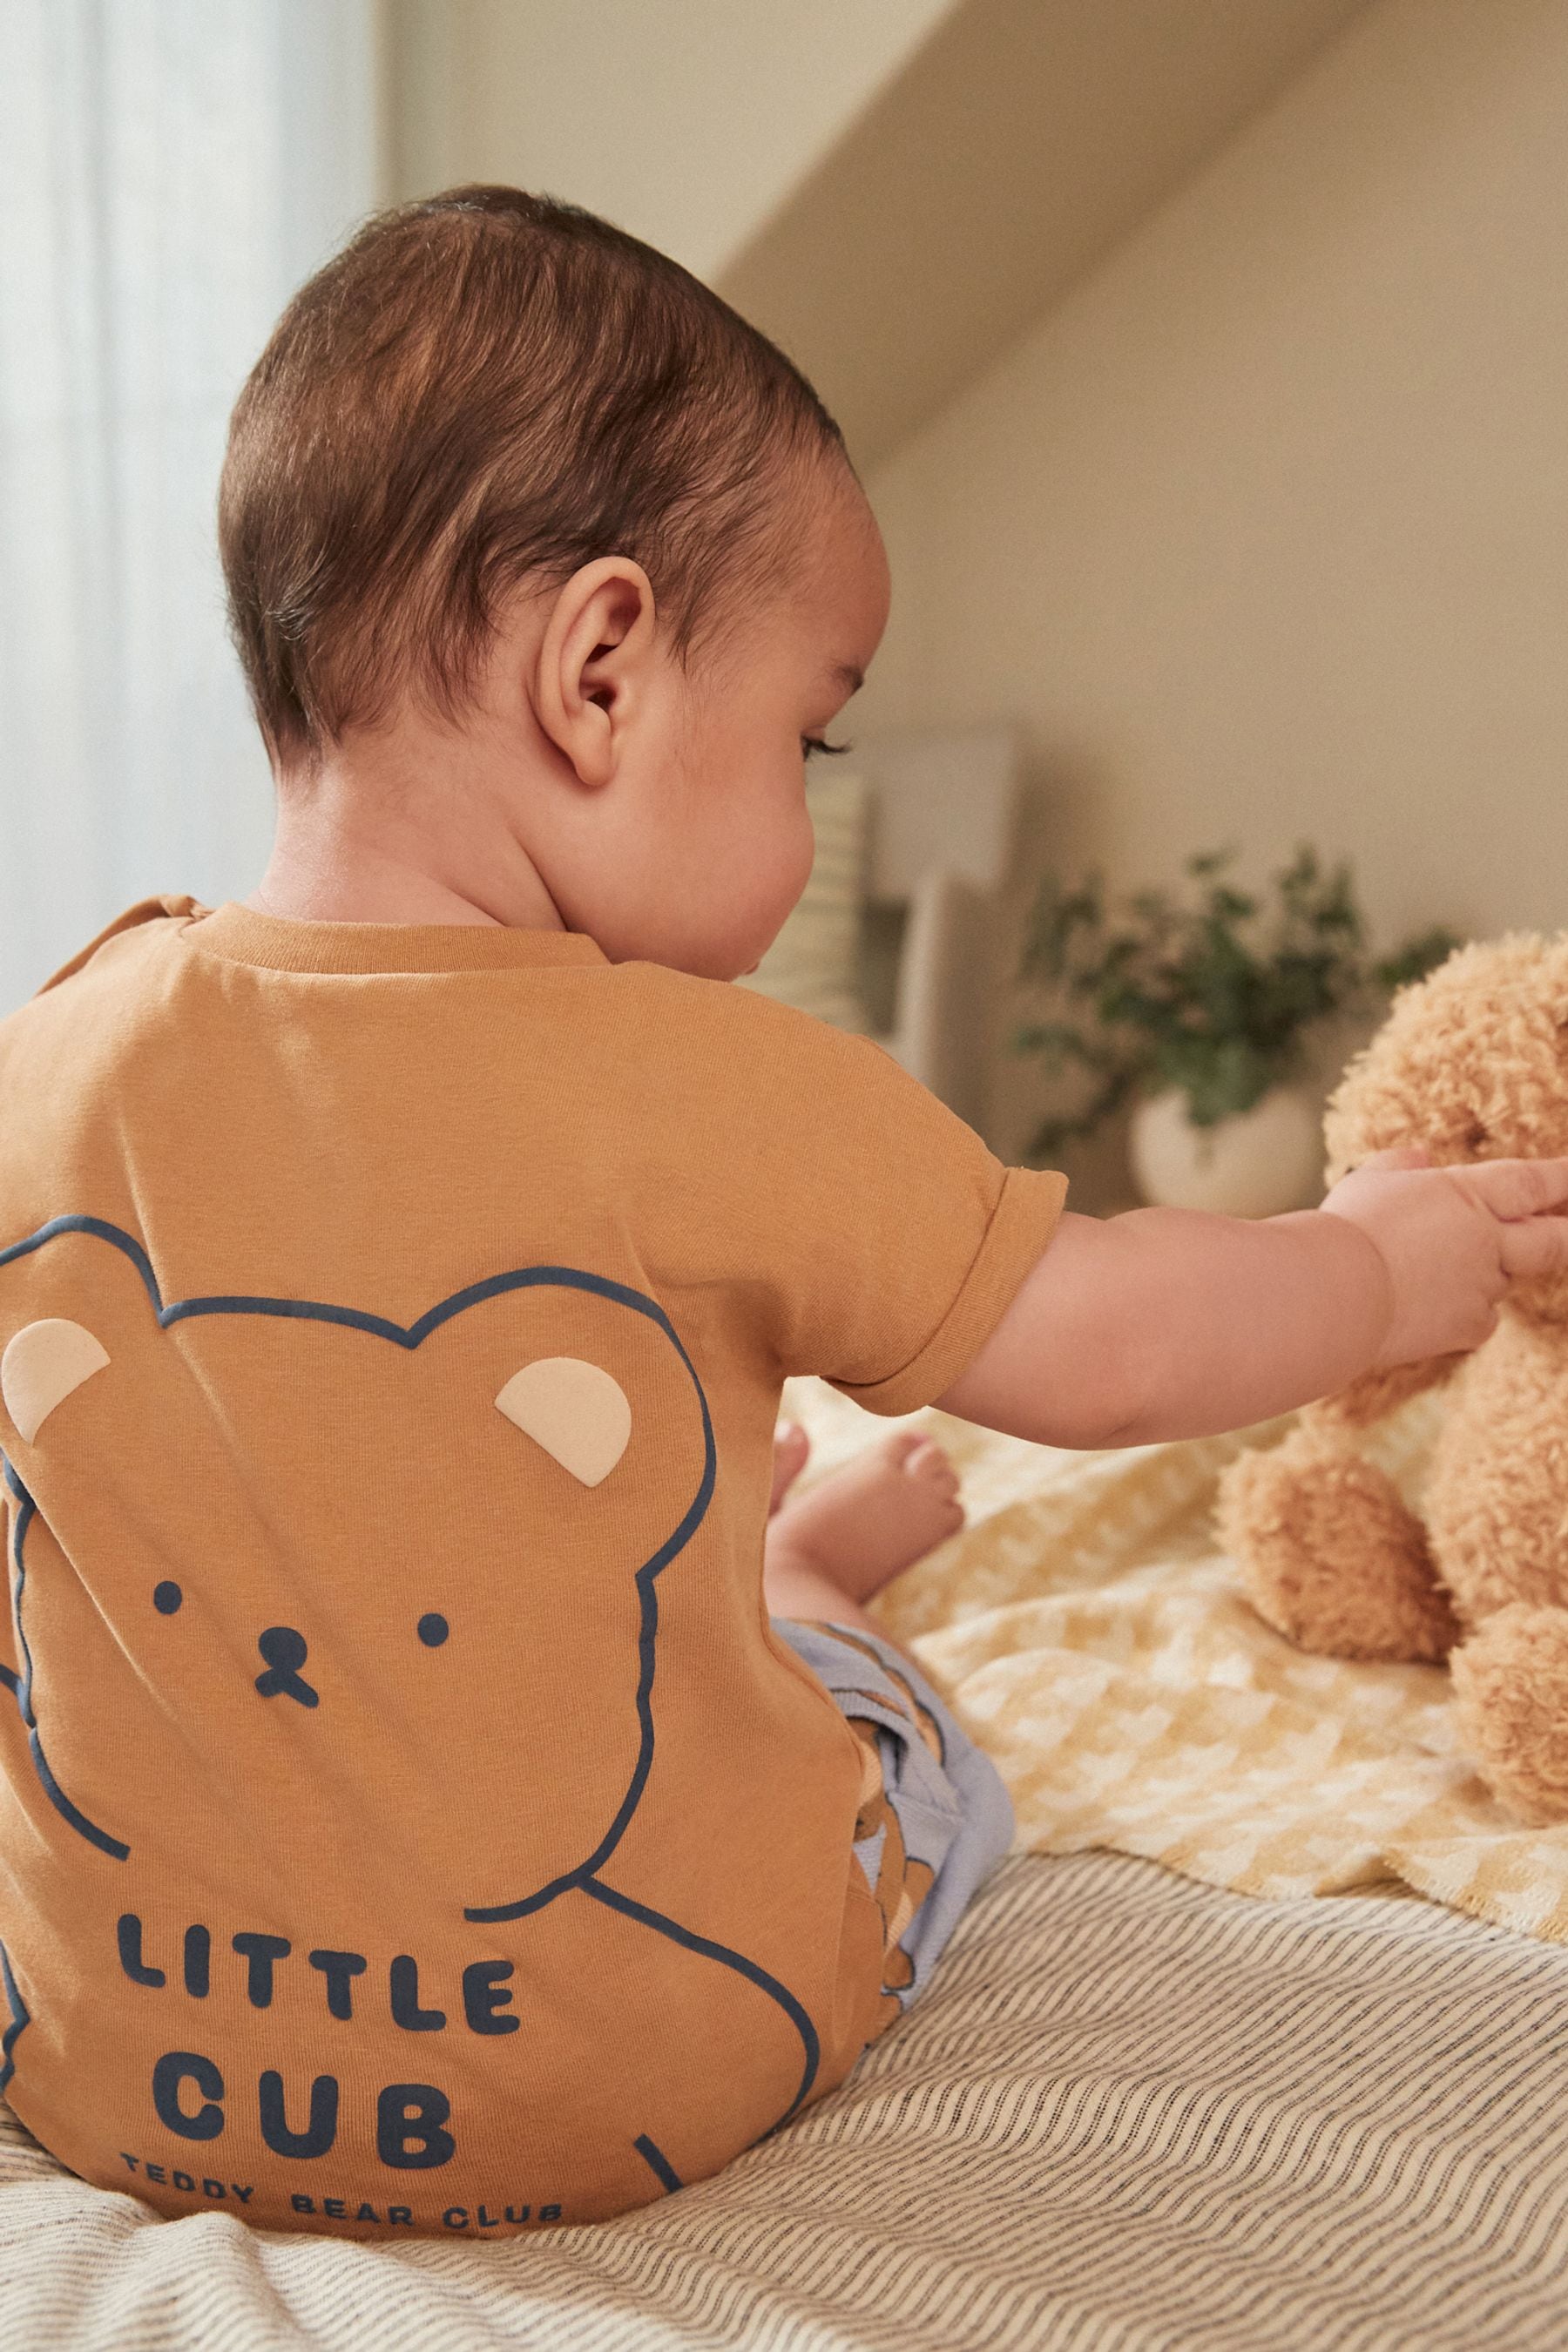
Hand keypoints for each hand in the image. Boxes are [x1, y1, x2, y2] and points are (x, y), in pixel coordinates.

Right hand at [1322, 1148, 1567, 1369]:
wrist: (1334, 1292)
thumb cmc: (1346, 1230)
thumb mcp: (1368, 1181)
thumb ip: (1400, 1165)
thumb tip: (1420, 1157)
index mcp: (1465, 1194)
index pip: (1530, 1182)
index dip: (1562, 1177)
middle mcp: (1487, 1239)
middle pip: (1554, 1240)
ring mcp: (1482, 1284)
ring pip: (1505, 1279)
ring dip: (1489, 1271)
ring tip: (1438, 1269)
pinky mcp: (1468, 1325)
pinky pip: (1482, 1317)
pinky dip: (1468, 1311)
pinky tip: (1432, 1308)